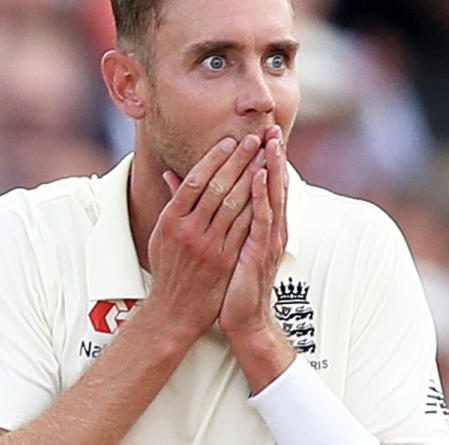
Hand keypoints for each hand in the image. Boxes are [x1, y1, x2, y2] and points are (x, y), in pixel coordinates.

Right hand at [143, 134, 265, 339]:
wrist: (175, 310)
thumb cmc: (169, 269)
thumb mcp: (163, 235)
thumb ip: (173, 203)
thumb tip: (170, 175)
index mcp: (171, 220)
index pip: (195, 180)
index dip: (214, 158)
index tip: (229, 141)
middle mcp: (189, 230)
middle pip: (217, 187)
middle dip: (238, 161)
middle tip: (254, 139)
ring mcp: (209, 246)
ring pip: (234, 204)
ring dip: (252, 177)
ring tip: (265, 157)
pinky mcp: (226, 260)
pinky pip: (245, 227)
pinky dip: (256, 205)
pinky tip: (267, 189)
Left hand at [219, 125, 287, 338]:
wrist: (242, 320)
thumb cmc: (228, 283)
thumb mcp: (219, 242)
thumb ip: (202, 210)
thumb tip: (175, 181)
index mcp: (260, 226)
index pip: (265, 186)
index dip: (265, 160)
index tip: (264, 134)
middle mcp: (268, 229)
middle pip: (273, 186)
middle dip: (273, 156)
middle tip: (273, 128)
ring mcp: (266, 240)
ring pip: (271, 197)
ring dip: (272, 168)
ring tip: (271, 142)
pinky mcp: (259, 252)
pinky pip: (262, 219)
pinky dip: (263, 196)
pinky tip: (261, 176)